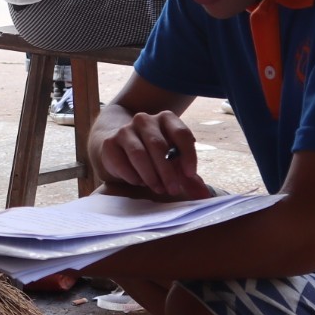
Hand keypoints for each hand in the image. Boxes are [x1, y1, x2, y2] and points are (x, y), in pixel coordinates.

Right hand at [92, 110, 212, 199]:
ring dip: (150, 175)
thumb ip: (189, 178)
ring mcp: (125, 129)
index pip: (181, 133)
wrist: (120, 148)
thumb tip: (204, 196)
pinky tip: (138, 182)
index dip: (188, 155)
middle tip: (172, 190)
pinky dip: (132, 176)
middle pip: (159, 145)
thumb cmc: (153, 155)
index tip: (190, 174)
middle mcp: (145, 119)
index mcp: (166, 119)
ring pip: (139, 153)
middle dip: (167, 171)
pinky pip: (121, 161)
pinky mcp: (110, 143)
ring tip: (158, 188)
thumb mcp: (173, 163)